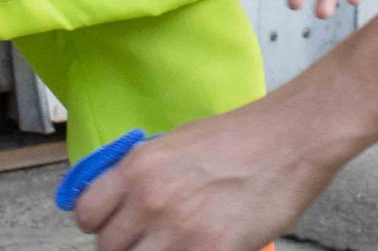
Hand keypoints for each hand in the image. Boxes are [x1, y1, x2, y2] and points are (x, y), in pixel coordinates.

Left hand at [73, 97, 337, 250]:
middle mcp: (149, 199)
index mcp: (137, 167)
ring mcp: (179, 230)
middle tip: (155, 239)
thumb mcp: (175, 144)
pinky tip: (206, 246)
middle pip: (109, 249)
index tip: (118, 228)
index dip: (101, 225)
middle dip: (130, 247)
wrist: (290, 139)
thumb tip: (121, 204)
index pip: (86, 216)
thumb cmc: (241, 138)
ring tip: (180, 243)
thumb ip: (142, 175)